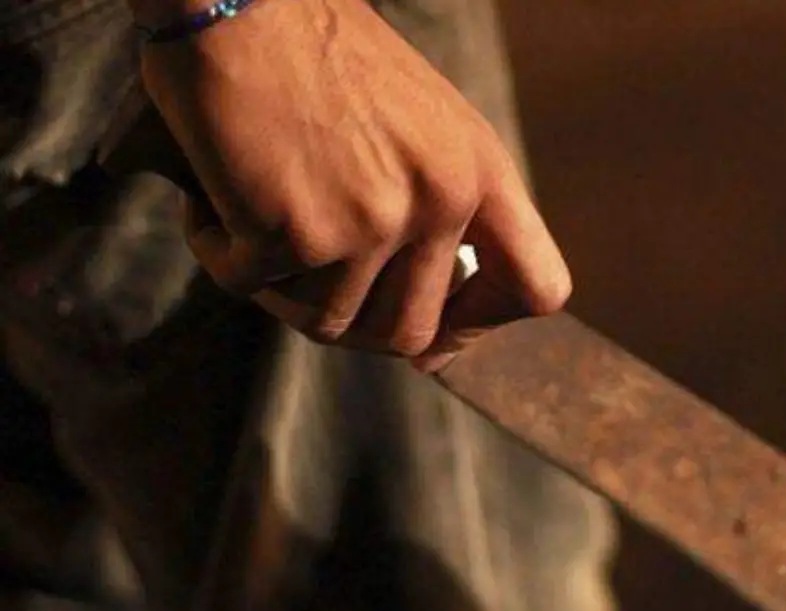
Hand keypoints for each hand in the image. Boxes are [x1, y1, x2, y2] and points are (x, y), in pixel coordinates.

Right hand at [137, 0, 570, 370]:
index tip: (439, 324)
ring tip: (257, 213)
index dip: (485, 322)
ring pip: (327, 321)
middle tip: (308, 273)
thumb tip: (432, 347)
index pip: (538, 287)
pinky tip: (214, 200)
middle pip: (410, 333)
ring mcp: (373, 221)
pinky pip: (251, 287)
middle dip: (354, 321)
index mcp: (481, 172)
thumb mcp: (422, 127)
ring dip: (281, 285)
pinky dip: (222, 252)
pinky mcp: (297, 231)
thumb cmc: (321, 55)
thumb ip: (440, 215)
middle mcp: (441, 201)